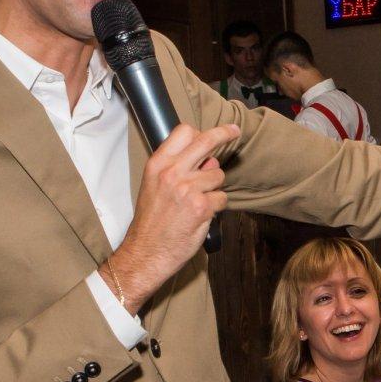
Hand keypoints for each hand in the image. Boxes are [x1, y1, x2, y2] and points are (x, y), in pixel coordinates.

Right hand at [106, 123, 239, 313]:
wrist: (146, 251)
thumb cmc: (151, 221)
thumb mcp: (155, 187)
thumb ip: (179, 170)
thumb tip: (209, 161)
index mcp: (158, 164)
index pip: (183, 133)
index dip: (200, 132)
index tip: (214, 132)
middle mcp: (172, 172)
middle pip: (206, 142)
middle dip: (224, 133)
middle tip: (235, 130)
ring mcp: (188, 188)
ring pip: (218, 176)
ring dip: (214, 188)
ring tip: (197, 202)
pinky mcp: (202, 206)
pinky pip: (221, 198)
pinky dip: (216, 207)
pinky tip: (201, 215)